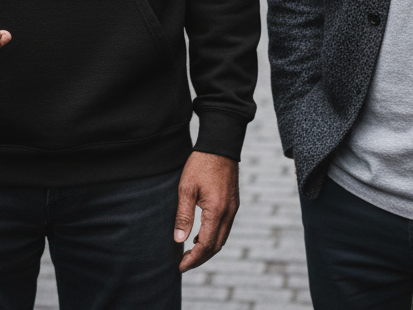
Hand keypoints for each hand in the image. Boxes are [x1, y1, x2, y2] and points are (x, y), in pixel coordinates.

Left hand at [174, 152, 239, 271]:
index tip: (180, 266)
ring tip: (190, 252)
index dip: (193, 259)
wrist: (220, 145)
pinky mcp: (234, 203)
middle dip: (200, 258)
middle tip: (184, 263)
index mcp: (217, 211)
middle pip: (216, 246)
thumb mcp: (186, 188)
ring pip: (222, 238)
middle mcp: (229, 213)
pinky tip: (201, 235)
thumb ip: (183, 215)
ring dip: (207, 248)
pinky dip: (214, 236)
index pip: (206, 245)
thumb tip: (178, 240)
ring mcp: (233, 208)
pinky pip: (225, 228)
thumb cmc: (200, 164)